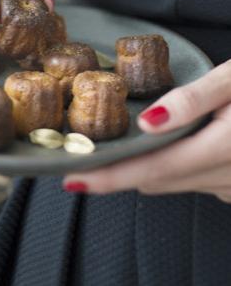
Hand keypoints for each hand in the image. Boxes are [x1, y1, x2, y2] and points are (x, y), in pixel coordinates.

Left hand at [64, 60, 230, 202]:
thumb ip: (193, 101)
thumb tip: (147, 123)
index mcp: (224, 149)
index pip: (152, 170)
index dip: (109, 178)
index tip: (71, 178)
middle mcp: (228, 178)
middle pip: (156, 181)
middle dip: (119, 172)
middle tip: (86, 154)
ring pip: (172, 184)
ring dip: (146, 168)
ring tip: (121, 146)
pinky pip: (192, 182)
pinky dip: (172, 168)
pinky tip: (169, 144)